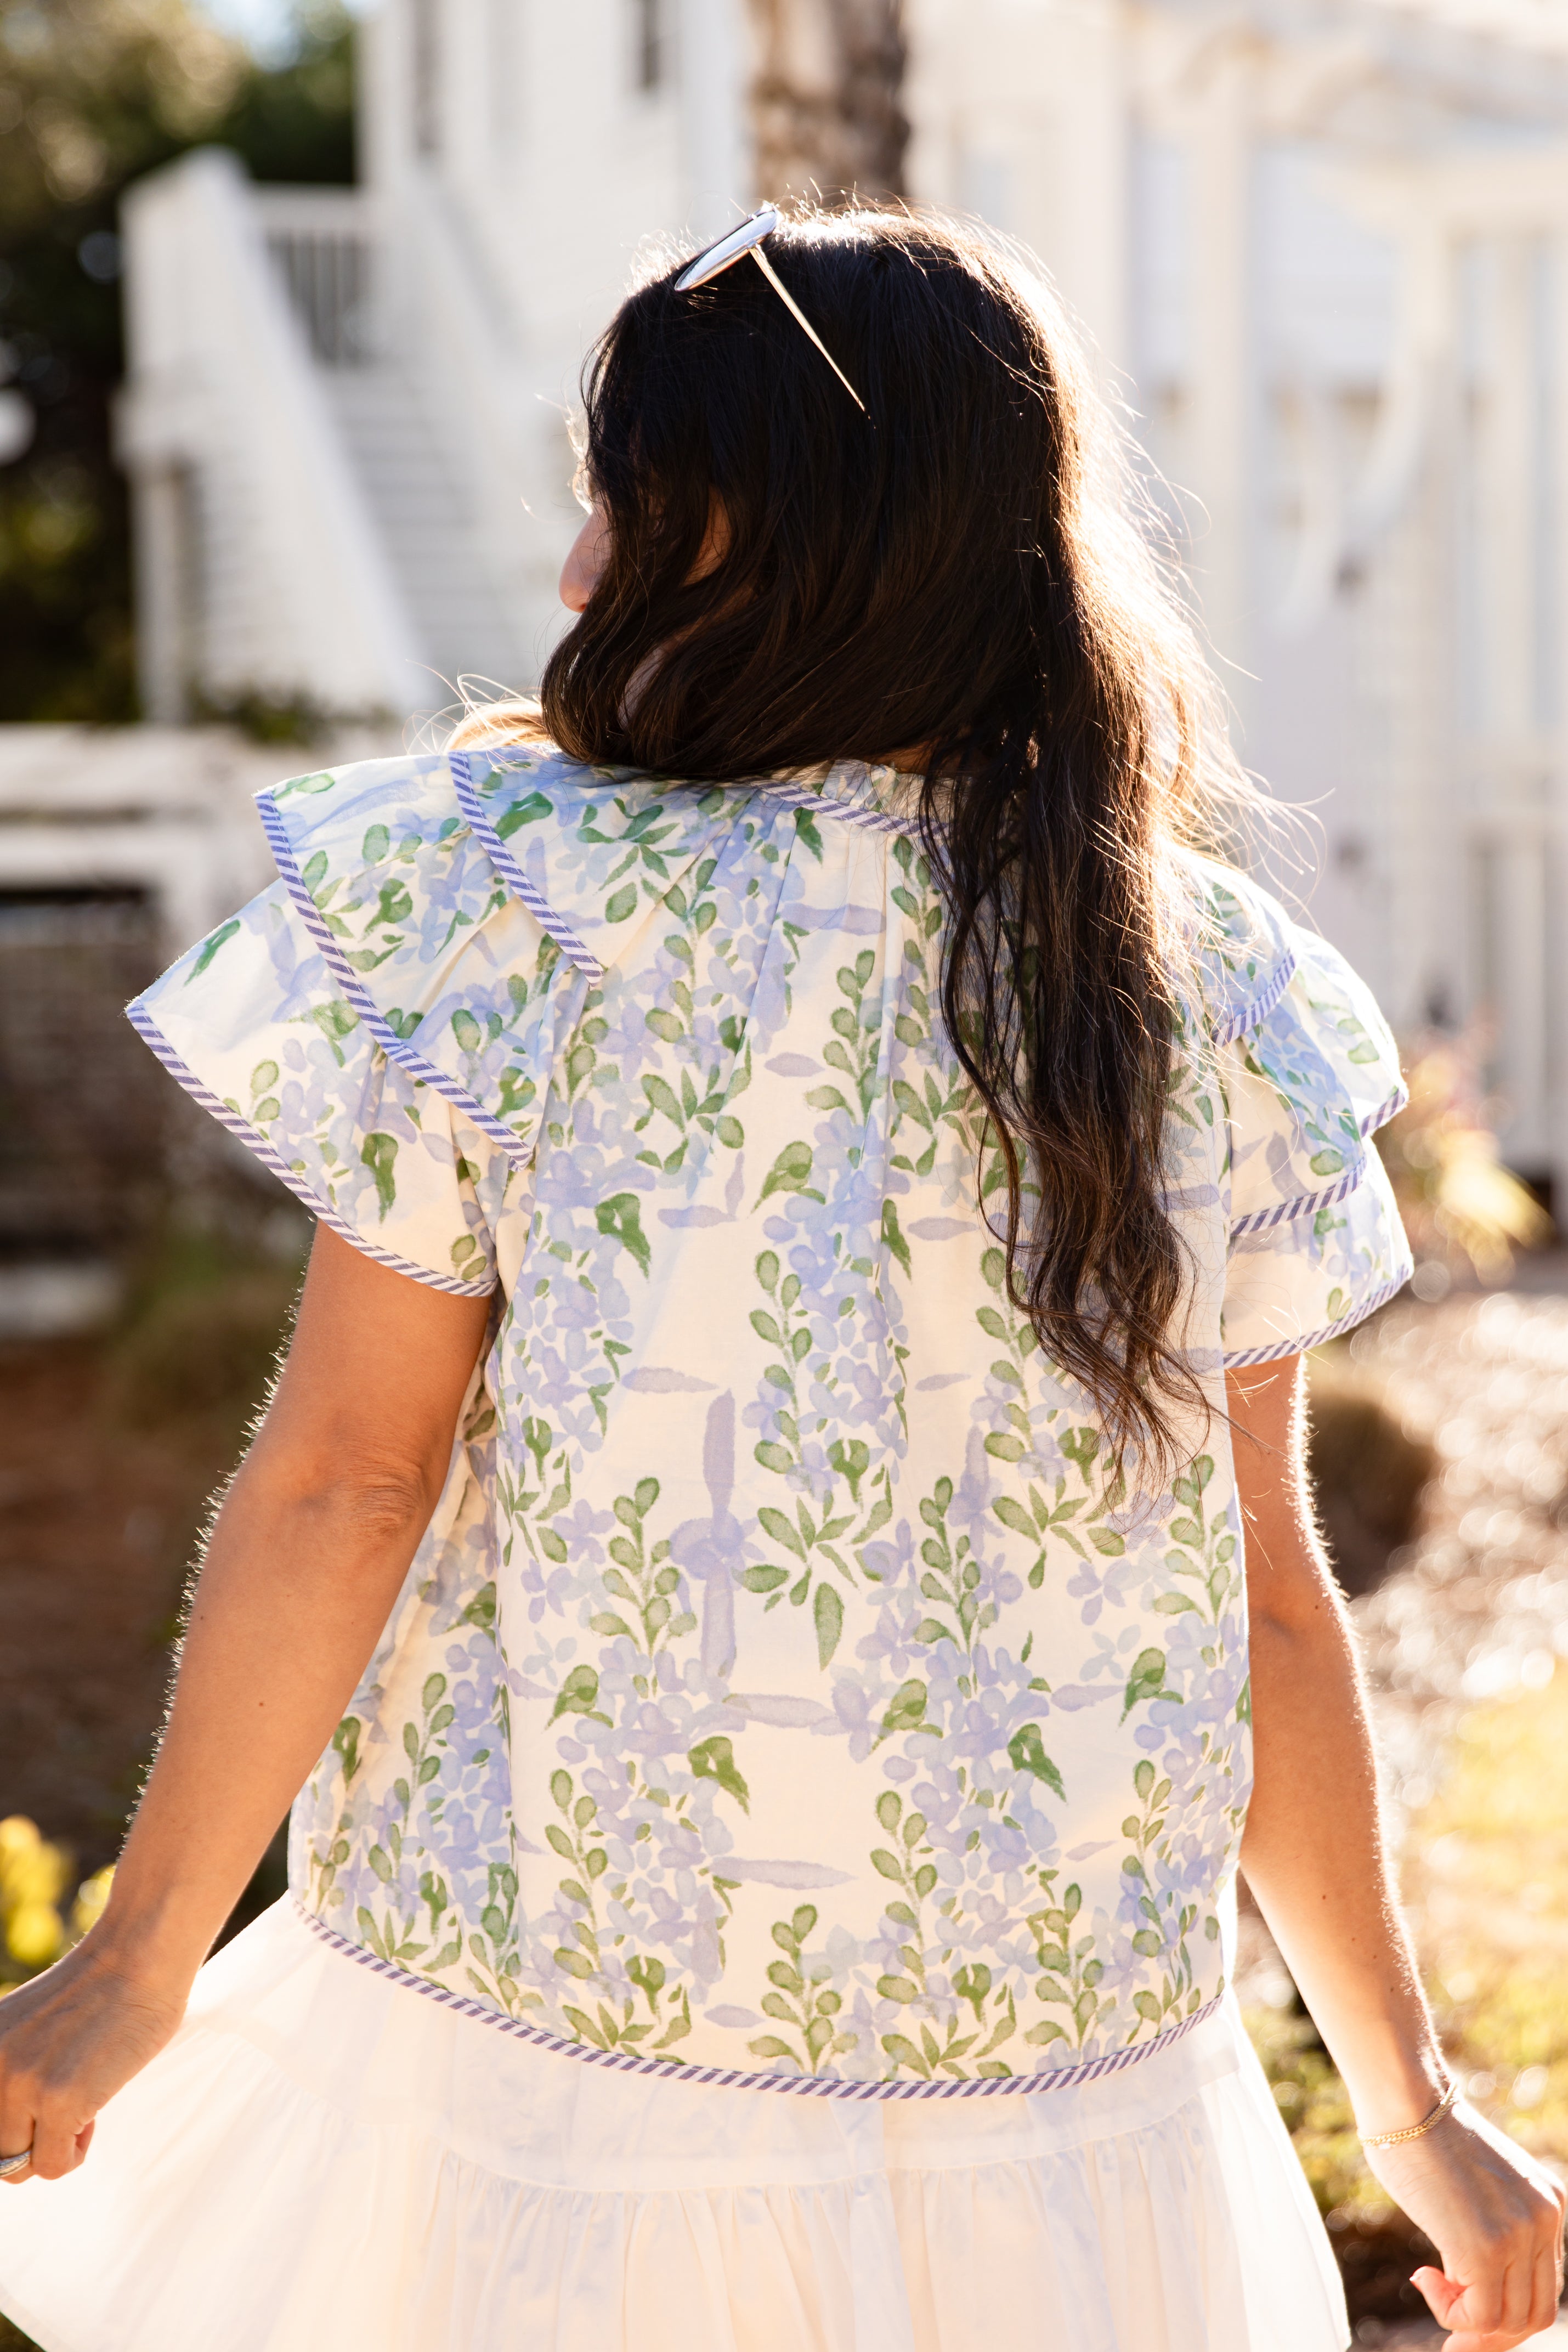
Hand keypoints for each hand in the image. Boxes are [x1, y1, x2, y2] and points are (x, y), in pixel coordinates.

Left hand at [0, 1931, 187, 2183]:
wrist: (139, 1957)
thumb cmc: (100, 1990)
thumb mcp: (26, 2028)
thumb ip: (9, 2069)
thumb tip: (13, 2131)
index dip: (13, 2125)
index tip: (39, 2110)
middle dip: (30, 2141)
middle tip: (64, 2109)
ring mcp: (22, 2083)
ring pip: (18, 2165)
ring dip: (51, 2147)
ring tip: (80, 2107)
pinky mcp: (60, 2099)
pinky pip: (53, 2166)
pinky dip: (75, 2153)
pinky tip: (94, 2112)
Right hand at [1364, 2100, 1566, 2350]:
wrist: (1406, 2102)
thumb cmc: (1424, 2138)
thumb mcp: (1478, 2188)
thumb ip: (1491, 2227)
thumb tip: (1470, 2284)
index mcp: (1550, 2204)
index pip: (1544, 2285)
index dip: (1507, 2311)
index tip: (1465, 2312)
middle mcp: (1546, 2220)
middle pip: (1535, 2313)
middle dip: (1493, 2333)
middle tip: (1451, 2326)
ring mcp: (1519, 2234)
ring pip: (1510, 2322)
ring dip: (1466, 2321)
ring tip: (1431, 2284)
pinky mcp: (1486, 2247)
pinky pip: (1480, 2317)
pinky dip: (1450, 2313)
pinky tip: (1424, 2277)